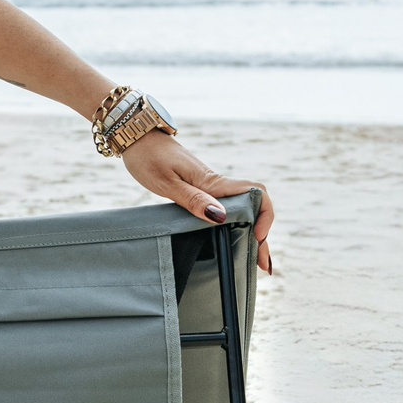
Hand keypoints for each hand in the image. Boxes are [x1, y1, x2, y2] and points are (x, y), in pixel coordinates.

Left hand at [121, 131, 275, 272]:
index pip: (255, 193)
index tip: (258, 237)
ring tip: (254, 259)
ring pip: (242, 209)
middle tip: (262, 265)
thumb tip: (221, 217)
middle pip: (253, 207)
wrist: (137, 138)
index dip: (265, 215)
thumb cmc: (149, 157)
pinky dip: (237, 225)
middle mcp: (216, 184)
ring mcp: (210, 187)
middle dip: (262, 235)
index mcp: (213, 182)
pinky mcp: (201, 190)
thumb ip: (193, 200)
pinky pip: (226, 208)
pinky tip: (234, 239)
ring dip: (251, 232)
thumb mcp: (167, 183)